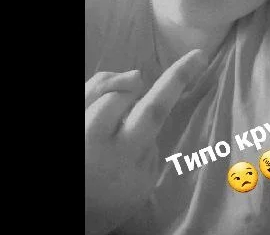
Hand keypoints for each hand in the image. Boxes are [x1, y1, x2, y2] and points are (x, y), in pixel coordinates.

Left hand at [85, 49, 205, 234]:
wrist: (78, 213)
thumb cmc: (113, 199)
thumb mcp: (142, 182)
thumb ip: (150, 144)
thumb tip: (144, 104)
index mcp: (126, 157)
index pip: (157, 109)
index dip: (178, 78)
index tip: (198, 55)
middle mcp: (97, 139)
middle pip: (125, 91)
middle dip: (135, 90)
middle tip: (143, 102)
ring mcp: (79, 128)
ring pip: (105, 87)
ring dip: (120, 92)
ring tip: (120, 111)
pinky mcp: (70, 122)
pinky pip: (87, 88)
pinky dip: (103, 87)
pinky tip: (107, 101)